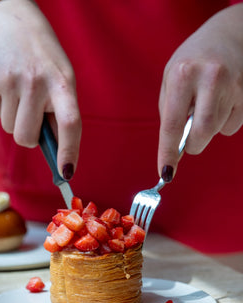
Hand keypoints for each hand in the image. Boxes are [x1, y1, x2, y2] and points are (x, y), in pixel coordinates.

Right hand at [0, 0, 80, 178]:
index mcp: (63, 84)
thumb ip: (60, 114)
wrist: (13, 24)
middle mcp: (36, 82)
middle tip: (32, 115)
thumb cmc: (44, 62)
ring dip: (15, 118)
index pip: (70, 123)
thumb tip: (56, 155)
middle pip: (27, 138)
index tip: (66, 173)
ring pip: (9, 129)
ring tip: (20, 91)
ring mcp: (10, 81)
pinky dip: (0, 106)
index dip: (69, 151)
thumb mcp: (62, 80)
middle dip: (29, 136)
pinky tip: (7, 86)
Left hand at [158, 4, 242, 180]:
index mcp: (183, 75)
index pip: (172, 125)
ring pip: (217, 131)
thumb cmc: (193, 59)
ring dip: (207, 129)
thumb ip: (170, 110)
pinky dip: (223, 123)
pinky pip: (232, 127)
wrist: (230, 34)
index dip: (168, 153)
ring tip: (206, 105)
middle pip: (201, 134)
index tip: (165, 173)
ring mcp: (233, 86)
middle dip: (193, 145)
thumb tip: (174, 146)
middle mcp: (210, 79)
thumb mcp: (171, 77)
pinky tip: (222, 102)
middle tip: (189, 141)